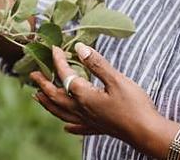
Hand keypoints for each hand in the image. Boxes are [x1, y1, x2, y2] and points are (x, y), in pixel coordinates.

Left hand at [29, 43, 164, 146]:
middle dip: (43, 84)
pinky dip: (69, 125)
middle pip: (55, 96)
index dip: (58, 61)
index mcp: (84, 95)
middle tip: (33, 74)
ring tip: (37, 97)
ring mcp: (88, 121)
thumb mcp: (116, 80)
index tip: (54, 49)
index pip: (65, 75)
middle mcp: (81, 110)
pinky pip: (78, 127)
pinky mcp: (97, 128)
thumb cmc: (134, 105)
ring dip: (47, 103)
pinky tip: (66, 127)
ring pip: (60, 112)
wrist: (146, 132)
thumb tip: (80, 48)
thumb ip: (97, 64)